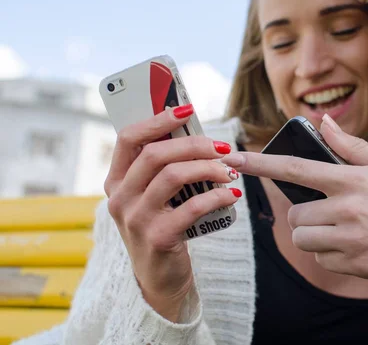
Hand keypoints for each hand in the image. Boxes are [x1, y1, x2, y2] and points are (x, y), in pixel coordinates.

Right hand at [104, 104, 240, 320]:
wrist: (158, 278)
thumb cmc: (162, 226)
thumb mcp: (154, 196)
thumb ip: (164, 169)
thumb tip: (195, 134)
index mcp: (116, 180)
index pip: (128, 138)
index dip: (157, 119)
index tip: (186, 109)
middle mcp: (120, 197)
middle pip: (155, 153)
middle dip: (194, 144)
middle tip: (223, 148)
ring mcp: (135, 218)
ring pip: (173, 175)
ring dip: (208, 168)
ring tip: (230, 172)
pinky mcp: (157, 238)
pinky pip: (192, 207)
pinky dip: (217, 196)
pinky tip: (232, 195)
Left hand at [222, 114, 367, 281]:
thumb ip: (351, 146)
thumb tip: (323, 123)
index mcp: (351, 180)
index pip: (295, 168)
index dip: (260, 163)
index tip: (234, 158)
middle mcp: (346, 209)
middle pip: (295, 214)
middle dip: (305, 213)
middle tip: (329, 210)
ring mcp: (349, 240)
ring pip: (303, 238)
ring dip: (313, 234)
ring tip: (340, 229)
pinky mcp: (355, 265)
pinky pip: (321, 259)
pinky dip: (329, 253)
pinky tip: (353, 247)